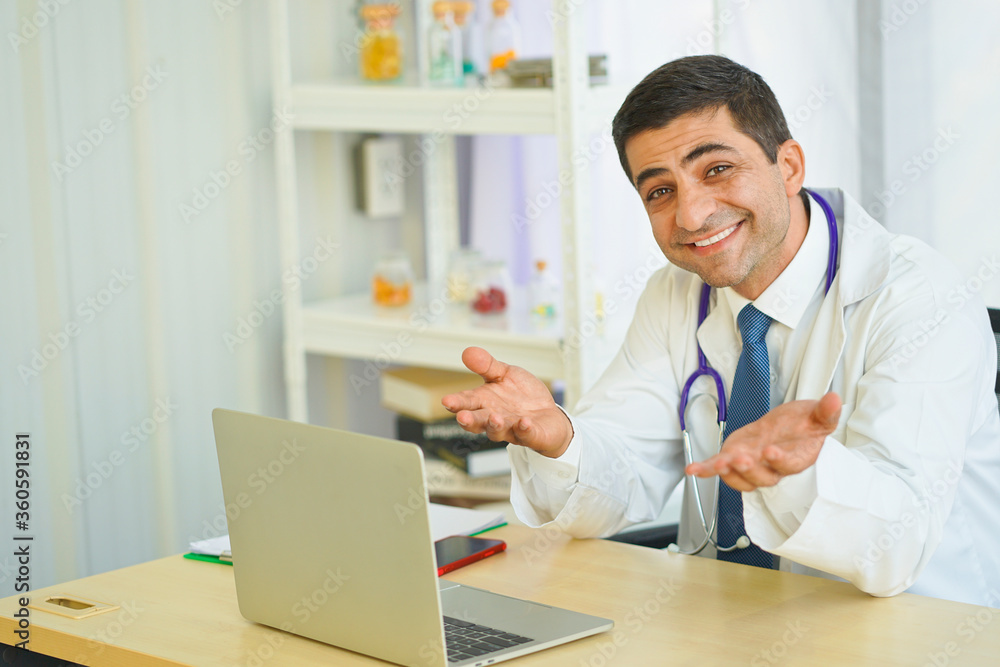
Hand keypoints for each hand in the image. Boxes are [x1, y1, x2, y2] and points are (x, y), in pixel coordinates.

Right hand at [441, 347, 572, 457]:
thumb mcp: (505, 374)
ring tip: (495, 418)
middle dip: (469, 420)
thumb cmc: (522, 396)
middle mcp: (495, 418)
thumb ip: (487, 366)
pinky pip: (527, 435)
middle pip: (478, 421)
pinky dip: (525, 430)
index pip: (467, 403)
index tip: (447, 400)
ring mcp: (512, 429)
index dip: (457, 402)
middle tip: (462, 417)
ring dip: (495, 426)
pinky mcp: (531, 436)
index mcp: (485, 402)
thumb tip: (468, 352)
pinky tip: (524, 422)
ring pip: (499, 431)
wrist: (547, 414)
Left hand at [685, 392, 842, 490]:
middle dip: (750, 470)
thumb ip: (825, 411)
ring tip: (718, 464)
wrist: (787, 430)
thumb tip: (835, 400)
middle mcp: (772, 468)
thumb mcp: (817, 415)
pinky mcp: (734, 461)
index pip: (789, 465)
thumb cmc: (803, 426)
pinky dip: (706, 470)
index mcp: (796, 458)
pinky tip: (693, 469)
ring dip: (728, 473)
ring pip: (741, 478)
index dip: (780, 461)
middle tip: (741, 459)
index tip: (771, 452)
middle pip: (761, 477)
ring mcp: (752, 466)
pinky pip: (719, 469)